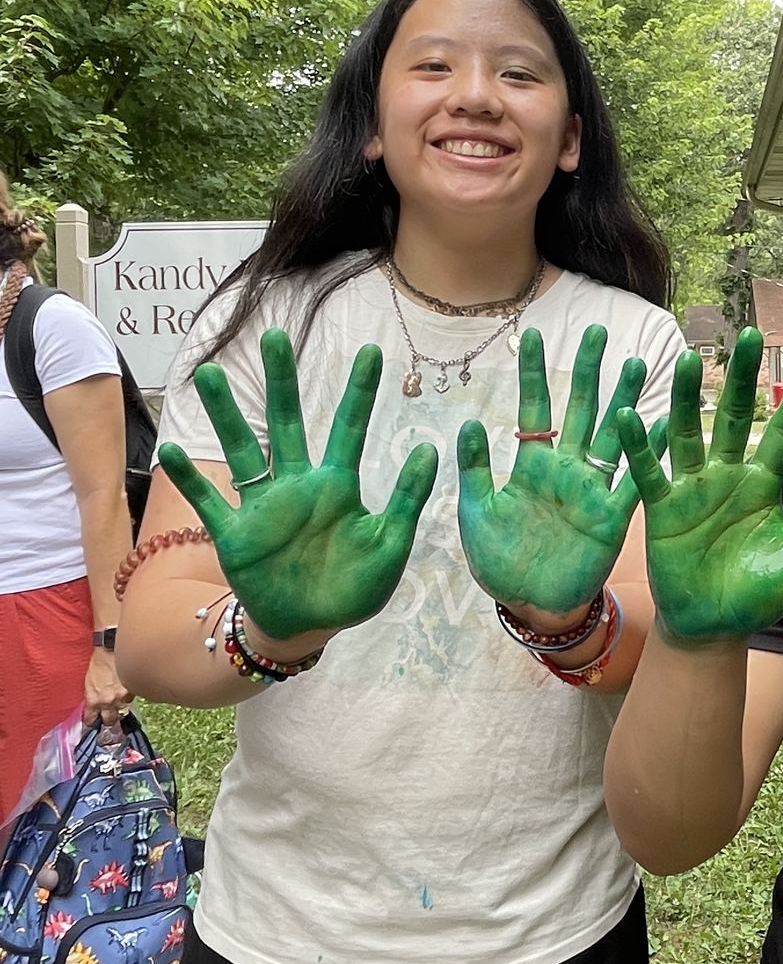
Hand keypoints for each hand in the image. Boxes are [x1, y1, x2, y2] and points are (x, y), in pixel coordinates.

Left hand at [83, 647, 130, 725]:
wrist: (112, 648)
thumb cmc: (99, 661)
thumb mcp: (89, 681)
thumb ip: (93, 695)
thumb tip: (95, 704)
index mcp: (93, 699)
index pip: (91, 719)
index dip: (92, 720)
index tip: (93, 722)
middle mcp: (108, 701)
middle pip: (110, 720)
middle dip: (109, 719)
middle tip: (109, 718)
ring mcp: (122, 696)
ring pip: (123, 709)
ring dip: (121, 706)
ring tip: (119, 702)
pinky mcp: (134, 689)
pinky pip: (132, 698)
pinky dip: (130, 696)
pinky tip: (128, 691)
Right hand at [158, 329, 439, 641]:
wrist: (310, 626)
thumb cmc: (354, 588)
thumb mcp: (390, 544)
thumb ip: (407, 499)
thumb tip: (429, 449)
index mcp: (338, 487)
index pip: (349, 429)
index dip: (360, 392)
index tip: (373, 351)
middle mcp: (298, 486)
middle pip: (287, 422)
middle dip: (280, 381)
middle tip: (272, 336)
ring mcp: (263, 507)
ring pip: (242, 449)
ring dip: (225, 414)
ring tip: (208, 373)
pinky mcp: (235, 534)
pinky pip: (209, 501)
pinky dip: (189, 479)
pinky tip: (172, 451)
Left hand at [458, 325, 664, 621]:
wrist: (532, 605)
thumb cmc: (500, 561)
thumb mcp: (477, 514)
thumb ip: (475, 471)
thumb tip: (468, 423)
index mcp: (531, 465)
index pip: (533, 407)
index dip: (531, 372)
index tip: (529, 333)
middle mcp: (566, 468)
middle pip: (580, 408)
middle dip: (588, 370)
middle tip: (598, 331)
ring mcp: (592, 489)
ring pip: (612, 433)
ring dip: (625, 399)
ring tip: (638, 363)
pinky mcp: (613, 516)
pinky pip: (633, 478)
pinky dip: (647, 451)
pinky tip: (663, 422)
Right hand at [617, 327, 782, 645]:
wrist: (715, 626)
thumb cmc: (760, 594)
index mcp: (763, 483)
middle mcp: (727, 477)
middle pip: (732, 416)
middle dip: (739, 377)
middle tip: (747, 334)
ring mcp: (693, 489)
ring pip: (689, 432)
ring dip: (684, 398)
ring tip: (682, 359)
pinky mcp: (663, 508)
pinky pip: (651, 471)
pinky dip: (641, 445)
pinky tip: (631, 414)